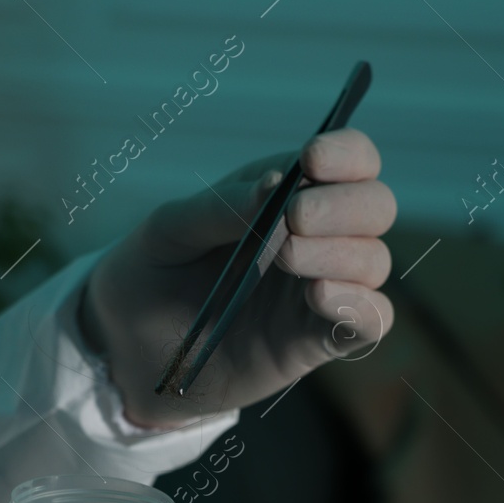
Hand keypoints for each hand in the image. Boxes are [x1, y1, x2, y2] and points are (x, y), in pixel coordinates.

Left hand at [81, 127, 395, 428]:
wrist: (127, 348)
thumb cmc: (150, 274)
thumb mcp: (168, 229)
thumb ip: (220, 206)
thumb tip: (277, 184)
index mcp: (286, 193)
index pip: (351, 160)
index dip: (346, 154)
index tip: (311, 160)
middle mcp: (316, 238)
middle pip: (376, 206)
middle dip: (344, 206)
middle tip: (293, 219)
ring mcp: (320, 289)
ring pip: (375, 261)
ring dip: (340, 253)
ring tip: (284, 258)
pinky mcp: (316, 340)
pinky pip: (371, 321)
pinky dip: (358, 305)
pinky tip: (319, 296)